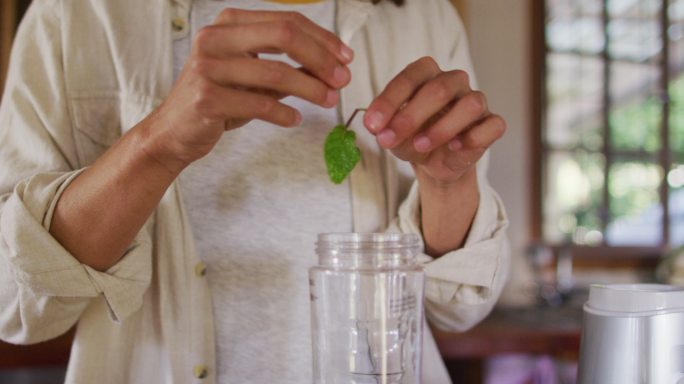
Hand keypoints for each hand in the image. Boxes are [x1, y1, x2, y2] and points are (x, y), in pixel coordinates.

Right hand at [146, 8, 352, 170]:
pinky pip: (258, 104)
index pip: (286, 21)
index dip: (322, 38)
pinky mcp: (206, 98)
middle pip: (284, 35)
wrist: (175, 131)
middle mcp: (215, 38)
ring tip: (329, 101)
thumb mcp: (253, 77)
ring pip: (275, 72)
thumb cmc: (218, 100)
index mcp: (229, 24)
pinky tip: (295, 119)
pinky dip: (284, 114)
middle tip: (342, 79)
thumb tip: (331, 64)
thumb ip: (287, 67)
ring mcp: (208, 66)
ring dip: (310, 88)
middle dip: (321, 58)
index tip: (345, 58)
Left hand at [363, 57, 504, 186]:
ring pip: (470, 104)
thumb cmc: (411, 137)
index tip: (372, 125)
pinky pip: (492, 125)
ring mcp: (476, 101)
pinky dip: (473, 137)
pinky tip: (454, 147)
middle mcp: (453, 82)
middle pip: (439, 89)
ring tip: (421, 145)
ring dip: (443, 127)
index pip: (410, 77)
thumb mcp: (391, 133)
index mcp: (426, 74)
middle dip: (411, 116)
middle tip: (388, 139)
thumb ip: (384, 128)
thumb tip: (378, 129)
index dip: (389, 101)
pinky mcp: (491, 123)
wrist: (434, 162)